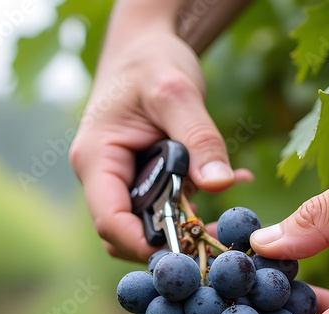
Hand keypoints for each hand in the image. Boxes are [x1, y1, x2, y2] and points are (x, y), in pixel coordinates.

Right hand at [69, 29, 252, 261]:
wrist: (145, 47)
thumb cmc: (151, 61)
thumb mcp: (178, 92)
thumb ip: (200, 137)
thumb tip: (222, 185)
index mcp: (96, 160)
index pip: (110, 221)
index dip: (143, 245)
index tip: (186, 252)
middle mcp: (102, 178)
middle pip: (126, 233)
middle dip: (167, 243)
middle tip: (216, 240)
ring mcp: (120, 182)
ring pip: (146, 226)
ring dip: (186, 226)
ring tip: (228, 219)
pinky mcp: (142, 181)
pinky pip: (163, 208)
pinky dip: (195, 205)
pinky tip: (232, 183)